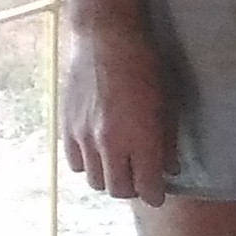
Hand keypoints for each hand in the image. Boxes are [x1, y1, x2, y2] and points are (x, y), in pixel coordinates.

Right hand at [62, 21, 176, 205]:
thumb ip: (168, 141)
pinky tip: (99, 153)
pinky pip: (76, 163)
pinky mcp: (66, 128)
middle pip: (118, 190)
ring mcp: (84, 138)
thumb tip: (169, 169)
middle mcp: (110, 144)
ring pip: (94, 181)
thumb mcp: (168, 102)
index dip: (154, 195)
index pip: (146, 187)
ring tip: (120, 165)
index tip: (157, 195)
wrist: (106, 39)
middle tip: (140, 179)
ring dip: (109, 178)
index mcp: (140, 138)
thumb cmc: (146, 65)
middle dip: (133, 189)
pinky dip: (88, 164)